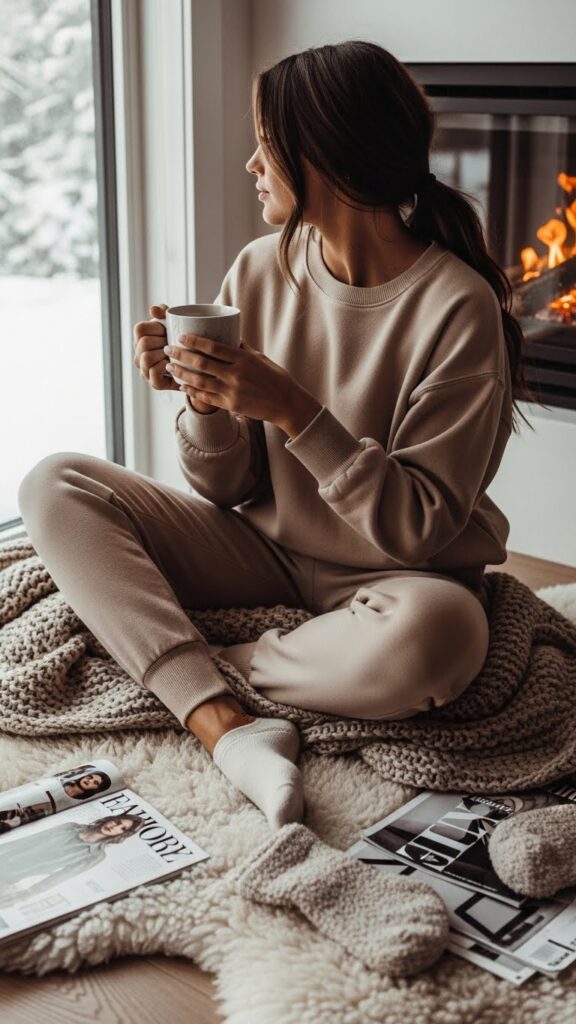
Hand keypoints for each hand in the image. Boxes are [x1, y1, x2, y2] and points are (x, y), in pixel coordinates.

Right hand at [133, 304, 179, 392]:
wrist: (199, 363)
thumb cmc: (183, 340)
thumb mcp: (174, 323)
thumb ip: (164, 312)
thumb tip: (152, 310)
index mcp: (140, 339)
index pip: (140, 329)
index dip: (156, 328)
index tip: (167, 330)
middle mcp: (139, 356)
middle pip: (144, 343)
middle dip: (161, 341)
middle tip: (174, 344)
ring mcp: (145, 371)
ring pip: (146, 358)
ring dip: (163, 354)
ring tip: (174, 354)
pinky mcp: (155, 383)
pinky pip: (154, 372)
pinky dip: (165, 366)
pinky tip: (175, 364)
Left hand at [164, 334, 321, 432]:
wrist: (286, 403)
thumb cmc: (275, 377)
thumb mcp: (260, 358)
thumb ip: (242, 349)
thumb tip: (227, 336)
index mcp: (243, 358)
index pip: (213, 347)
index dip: (194, 341)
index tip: (181, 336)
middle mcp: (236, 374)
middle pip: (201, 363)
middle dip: (181, 356)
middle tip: (168, 350)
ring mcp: (232, 391)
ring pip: (200, 381)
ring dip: (182, 373)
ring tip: (170, 367)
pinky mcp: (231, 405)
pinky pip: (206, 397)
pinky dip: (192, 390)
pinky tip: (182, 385)